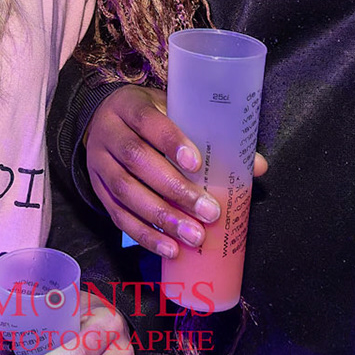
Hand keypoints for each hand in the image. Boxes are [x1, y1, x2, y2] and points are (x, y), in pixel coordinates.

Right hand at [86, 87, 266, 258]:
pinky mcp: (98, 190)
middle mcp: (109, 133)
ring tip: (193, 237)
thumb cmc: (150, 119)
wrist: (102, 122)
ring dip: (161, 218)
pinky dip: (144, 235)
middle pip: (137, 160)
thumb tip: (256, 165)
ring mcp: (99, 163)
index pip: (148, 121)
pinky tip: (169, 248)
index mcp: (129, 106)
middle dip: (175, 189)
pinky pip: (118, 215)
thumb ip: (209, 134)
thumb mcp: (174, 112)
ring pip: (126, 192)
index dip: (172, 142)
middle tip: (208, 212)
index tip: (197, 164)